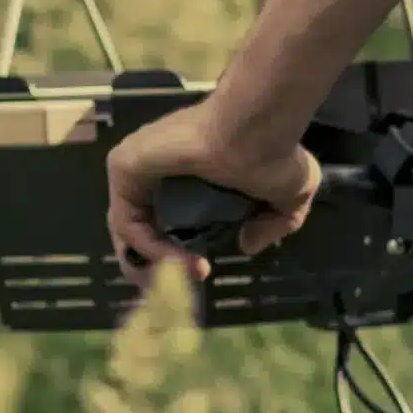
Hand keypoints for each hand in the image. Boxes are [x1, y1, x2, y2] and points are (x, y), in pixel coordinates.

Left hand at [106, 98, 321, 283]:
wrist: (258, 127)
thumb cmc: (274, 153)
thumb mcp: (289, 200)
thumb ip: (270, 227)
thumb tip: (245, 245)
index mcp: (186, 180)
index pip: (163, 227)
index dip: (175, 261)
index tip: (203, 272)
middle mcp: (156, 175)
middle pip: (136, 236)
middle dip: (158, 271)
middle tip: (187, 285)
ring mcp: (135, 170)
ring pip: (127, 234)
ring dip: (158, 265)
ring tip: (192, 272)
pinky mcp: (123, 166)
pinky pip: (126, 221)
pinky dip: (150, 248)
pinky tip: (180, 258)